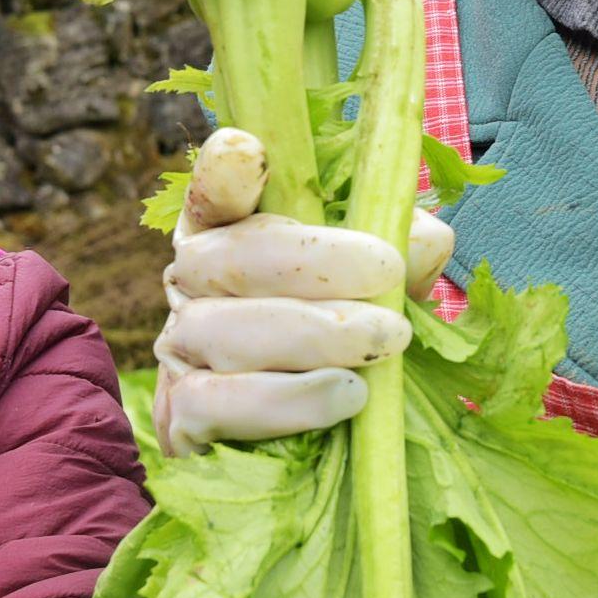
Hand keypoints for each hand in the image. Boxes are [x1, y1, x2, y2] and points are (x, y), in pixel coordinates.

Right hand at [153, 126, 451, 456]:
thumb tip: (423, 238)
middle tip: (389, 271)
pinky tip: (343, 396)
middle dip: (313, 263)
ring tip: (381, 343)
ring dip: (309, 333)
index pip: (214, 191)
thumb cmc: (348, 347)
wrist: (318, 448)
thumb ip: (403, 253)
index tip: (248, 150)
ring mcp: (175, 349)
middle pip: (228, 258)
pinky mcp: (175, 417)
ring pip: (220, 330)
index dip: (224, 172)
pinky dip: (283, 400)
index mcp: (229, 232)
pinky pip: (216, 403)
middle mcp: (189, 281)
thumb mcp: (383, 290)